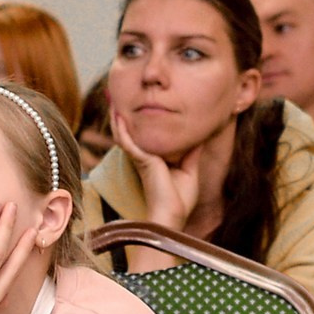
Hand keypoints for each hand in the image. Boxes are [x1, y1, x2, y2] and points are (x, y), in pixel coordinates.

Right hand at [111, 107, 201, 232]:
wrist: (172, 215)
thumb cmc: (179, 200)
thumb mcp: (189, 171)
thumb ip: (191, 153)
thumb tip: (198, 137)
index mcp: (155, 161)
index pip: (149, 138)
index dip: (147, 124)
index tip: (148, 107)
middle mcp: (144, 158)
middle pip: (133, 133)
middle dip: (128, 117)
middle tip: (125, 97)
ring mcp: (140, 158)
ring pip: (125, 134)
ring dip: (118, 119)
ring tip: (115, 100)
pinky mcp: (140, 160)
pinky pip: (126, 141)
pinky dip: (121, 128)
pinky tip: (118, 115)